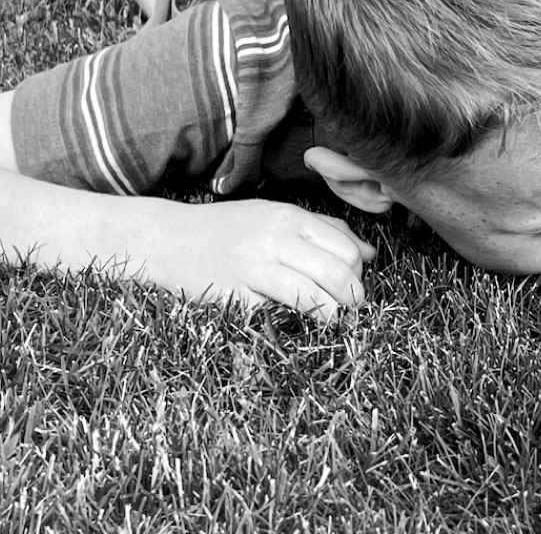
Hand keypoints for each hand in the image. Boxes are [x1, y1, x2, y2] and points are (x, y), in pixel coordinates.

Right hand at [142, 199, 376, 318]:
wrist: (170, 238)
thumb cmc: (230, 228)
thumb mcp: (279, 216)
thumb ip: (326, 230)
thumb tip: (370, 253)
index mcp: (291, 218)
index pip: (346, 248)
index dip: (358, 273)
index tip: (355, 286)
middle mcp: (275, 240)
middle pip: (336, 274)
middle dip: (352, 297)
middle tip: (353, 309)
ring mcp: (253, 269)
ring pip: (311, 297)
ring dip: (330, 315)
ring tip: (333, 320)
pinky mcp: (232, 297)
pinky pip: (273, 316)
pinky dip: (288, 324)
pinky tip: (293, 324)